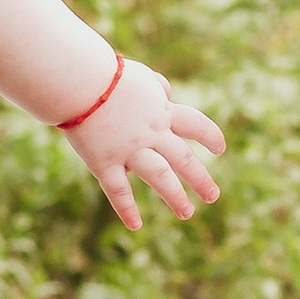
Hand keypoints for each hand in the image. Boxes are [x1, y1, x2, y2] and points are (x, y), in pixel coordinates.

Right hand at [64, 56, 224, 228]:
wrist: (79, 80)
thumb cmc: (106, 73)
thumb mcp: (140, 75)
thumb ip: (156, 85)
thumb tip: (167, 93)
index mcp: (160, 111)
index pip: (194, 124)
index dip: (210, 136)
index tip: (220, 149)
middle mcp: (151, 133)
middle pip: (183, 158)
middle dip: (200, 178)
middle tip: (213, 195)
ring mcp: (128, 150)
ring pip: (160, 177)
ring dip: (175, 197)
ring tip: (187, 213)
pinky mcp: (104, 162)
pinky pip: (118, 190)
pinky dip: (127, 209)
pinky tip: (136, 226)